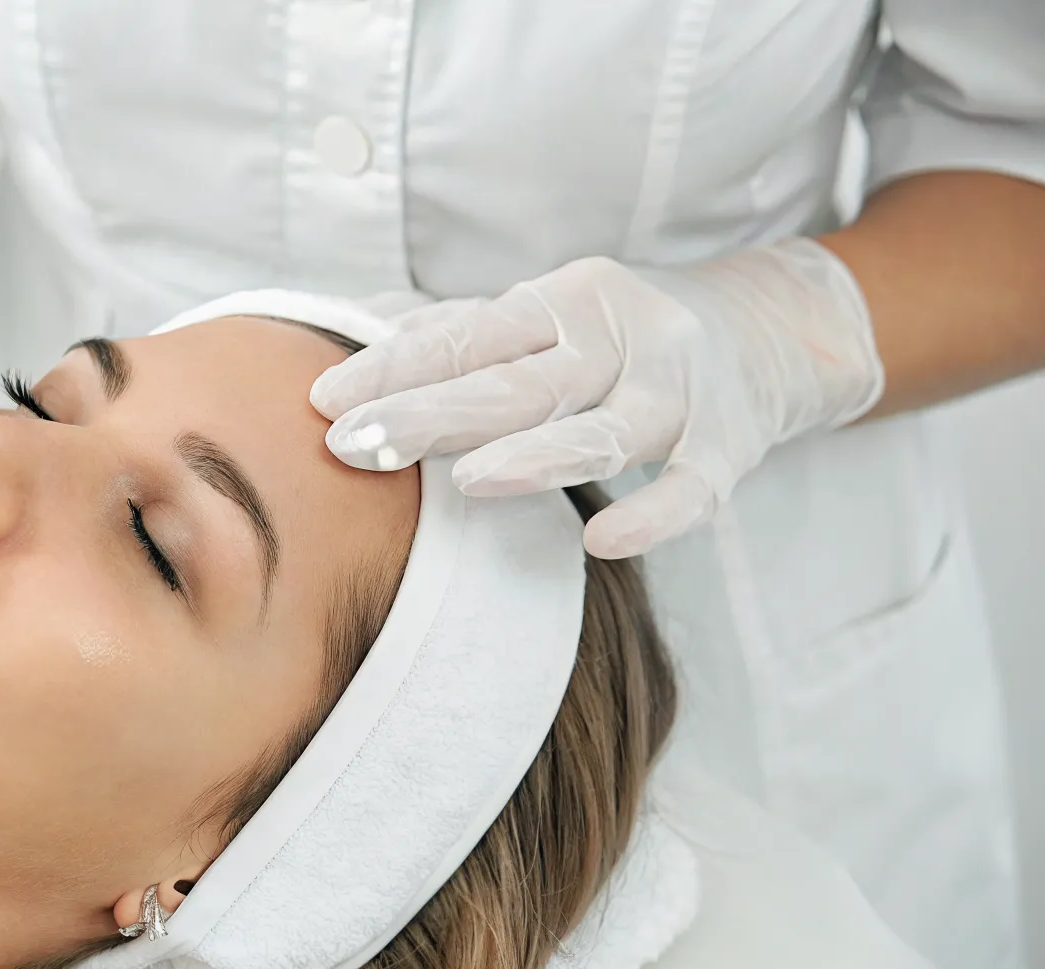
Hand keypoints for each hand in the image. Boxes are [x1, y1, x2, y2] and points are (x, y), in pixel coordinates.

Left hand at [310, 240, 883, 558]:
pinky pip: (694, 485)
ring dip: (536, 454)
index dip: (394, 367)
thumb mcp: (546, 319)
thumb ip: (461, 333)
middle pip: (516, 381)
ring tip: (469, 481)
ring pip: (602, 426)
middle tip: (354, 447)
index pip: (467, 334)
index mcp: (563, 300)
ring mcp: (680, 389)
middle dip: (431, 414)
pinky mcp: (732, 443)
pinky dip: (654, 513)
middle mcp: (621, 334)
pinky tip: (604, 539)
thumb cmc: (620, 338)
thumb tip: (361, 337)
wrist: (773, 330)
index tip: (323, 402)